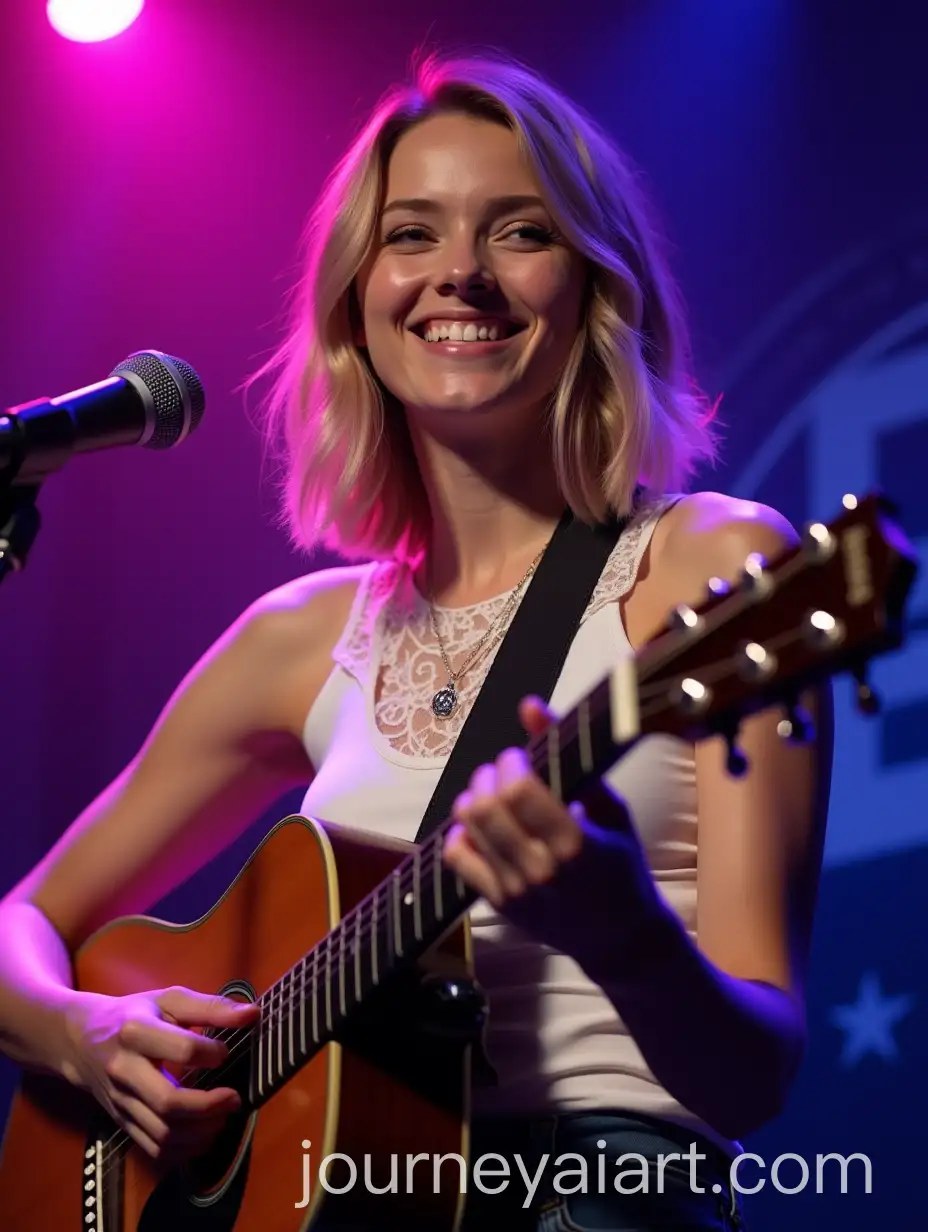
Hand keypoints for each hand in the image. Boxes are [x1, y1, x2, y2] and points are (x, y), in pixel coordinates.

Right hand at [62, 985, 259, 1160]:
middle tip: (234, 1098)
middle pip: (168, 1101)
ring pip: (162, 1132)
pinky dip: (183, 1150)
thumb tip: (253, 1014)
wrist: (80, 1040)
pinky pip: (153, 1149)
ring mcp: (120, 1101)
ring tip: (223, 1117)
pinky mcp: (121, 1122)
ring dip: (200, 1132)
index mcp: (137, 1032)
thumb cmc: (134, 1014)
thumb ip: (211, 1007)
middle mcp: (124, 1070)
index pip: (181, 1048)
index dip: (212, 1054)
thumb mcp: (169, 1000)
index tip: (226, 1052)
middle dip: (208, 1106)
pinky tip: (204, 1134)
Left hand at [442, 697, 662, 963]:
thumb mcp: (610, 807)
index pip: (521, 790)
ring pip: (467, 826)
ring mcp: (516, 891)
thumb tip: (529, 704)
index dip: (512, 761)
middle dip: (490, 774)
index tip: (522, 757)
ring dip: (474, 796)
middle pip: (486, 805)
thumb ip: (570, 756)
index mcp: (576, 844)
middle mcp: (541, 870)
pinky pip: (457, 857)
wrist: (621, 937)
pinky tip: (482, 825)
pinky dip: (461, 830)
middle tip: (505, 771)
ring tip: (494, 793)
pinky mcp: (498, 904)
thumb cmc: (621, 864)